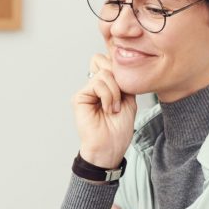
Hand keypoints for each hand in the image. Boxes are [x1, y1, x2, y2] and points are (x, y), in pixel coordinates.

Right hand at [73, 52, 137, 168]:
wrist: (110, 147)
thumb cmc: (119, 129)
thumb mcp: (128, 100)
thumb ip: (123, 81)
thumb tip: (117, 64)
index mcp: (106, 86)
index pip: (109, 62)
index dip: (119, 69)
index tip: (127, 87)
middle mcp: (94, 86)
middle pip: (104, 62)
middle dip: (119, 80)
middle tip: (121, 99)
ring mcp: (86, 91)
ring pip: (104, 74)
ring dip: (115, 92)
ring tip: (114, 108)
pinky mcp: (79, 97)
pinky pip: (97, 84)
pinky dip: (108, 96)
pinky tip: (108, 109)